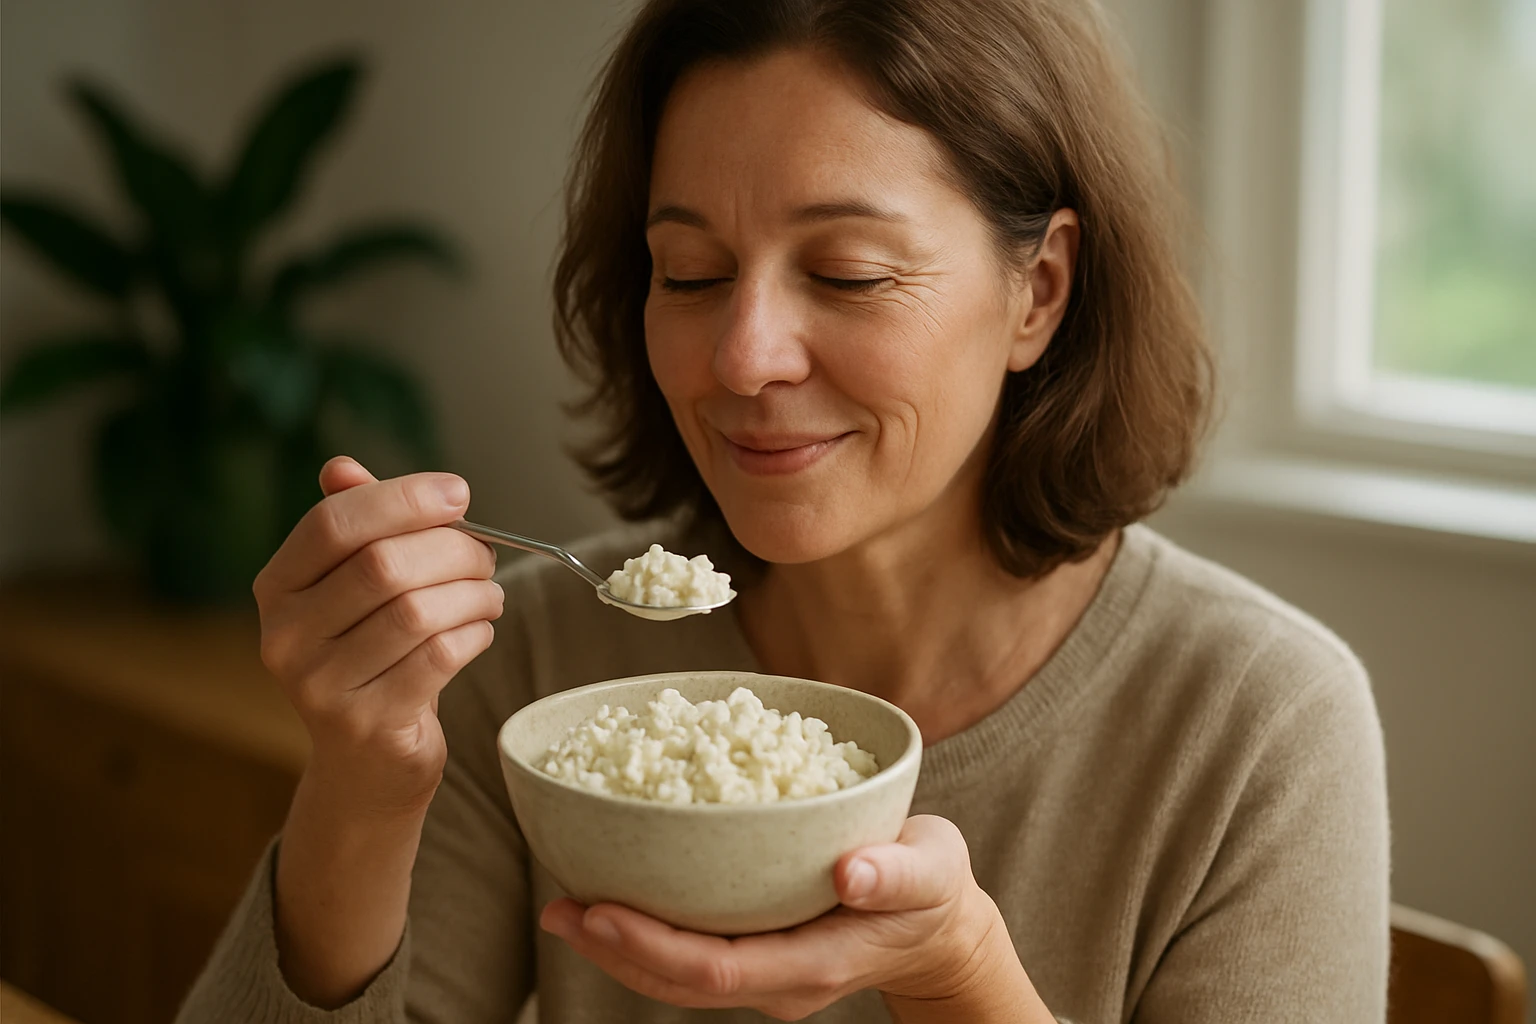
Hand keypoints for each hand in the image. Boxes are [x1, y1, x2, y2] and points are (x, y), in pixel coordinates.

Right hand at [253, 455, 503, 816]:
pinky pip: (439, 657)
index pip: (333, 522)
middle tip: (485, 557)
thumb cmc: (371, 659)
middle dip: (452, 550)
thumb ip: (354, 527)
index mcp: (277, 588)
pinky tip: (479, 630)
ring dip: (473, 593)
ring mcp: (320, 685)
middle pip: (383, 564)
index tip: (459, 493)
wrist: (365, 767)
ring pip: (417, 611)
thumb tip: (342, 466)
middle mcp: (284, 636)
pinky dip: (474, 633)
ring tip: (489, 595)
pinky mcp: (367, 723)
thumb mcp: (353, 591)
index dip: (402, 498)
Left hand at [540, 815, 1048, 1021]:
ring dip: (618, 947)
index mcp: (814, 963)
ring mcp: (765, 973)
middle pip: (680, 981)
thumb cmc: (933, 888)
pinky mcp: (756, 953)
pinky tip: (613, 898)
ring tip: (565, 907)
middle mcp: (780, 979)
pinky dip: (645, 933)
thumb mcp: (932, 870)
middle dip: (615, 950)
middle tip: (559, 907)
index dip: (653, 946)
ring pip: (676, 977)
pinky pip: (690, 955)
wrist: (938, 924)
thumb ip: (897, 874)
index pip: (718, 967)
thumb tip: (849, 868)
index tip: (600, 911)